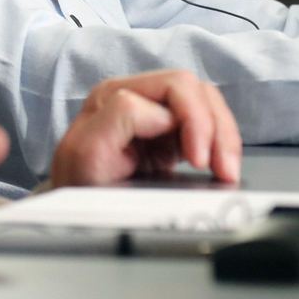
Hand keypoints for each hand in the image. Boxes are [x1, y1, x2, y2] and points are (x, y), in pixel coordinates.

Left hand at [48, 69, 241, 186]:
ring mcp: (156, 114)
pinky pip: (206, 127)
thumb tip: (162, 114)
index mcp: (115, 94)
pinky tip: (220, 169)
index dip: (193, 120)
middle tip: (224, 169)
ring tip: (226, 171)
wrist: (72, 212)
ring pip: (206, 105)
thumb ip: (119, 119)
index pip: (174, 86)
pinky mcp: (169, 135)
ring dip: (223, 137)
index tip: (198, 162)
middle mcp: (138, 96)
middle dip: (216, 128)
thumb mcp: (86, 151)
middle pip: (195, 90)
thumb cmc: (74, 185)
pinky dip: (220, 145)